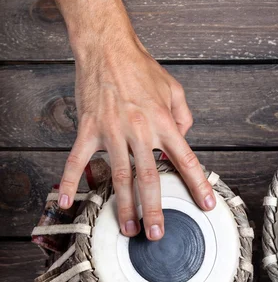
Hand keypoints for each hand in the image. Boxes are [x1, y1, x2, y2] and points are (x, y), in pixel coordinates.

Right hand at [51, 0, 214, 240]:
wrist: (107, 47)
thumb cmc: (142, 69)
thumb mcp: (175, 90)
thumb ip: (184, 118)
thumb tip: (184, 142)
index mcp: (165, 122)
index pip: (186, 159)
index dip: (197, 184)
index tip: (205, 205)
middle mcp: (140, 130)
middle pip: (149, 177)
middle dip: (154, 209)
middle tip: (156, 234)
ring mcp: (111, 131)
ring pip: (117, 176)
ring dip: (122, 205)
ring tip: (127, 228)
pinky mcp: (88, 128)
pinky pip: (77, 160)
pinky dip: (70, 181)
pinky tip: (67, 202)